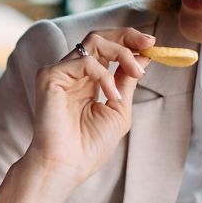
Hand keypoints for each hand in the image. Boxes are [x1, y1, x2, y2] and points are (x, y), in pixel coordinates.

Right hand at [26, 28, 154, 182]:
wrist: (66, 166)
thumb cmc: (89, 146)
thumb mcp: (118, 109)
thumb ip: (126, 81)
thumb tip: (143, 56)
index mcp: (86, 81)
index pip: (106, 50)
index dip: (129, 42)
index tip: (152, 45)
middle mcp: (72, 74)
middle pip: (98, 38)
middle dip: (127, 36)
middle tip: (149, 43)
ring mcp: (59, 73)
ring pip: (93, 42)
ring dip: (122, 53)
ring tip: (137, 73)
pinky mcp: (50, 77)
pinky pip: (84, 63)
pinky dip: (105, 76)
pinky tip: (112, 96)